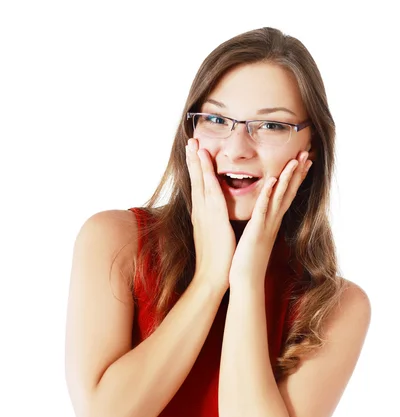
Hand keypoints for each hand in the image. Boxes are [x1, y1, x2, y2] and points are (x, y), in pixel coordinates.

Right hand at [185, 138, 235, 292]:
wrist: (211, 277)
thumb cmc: (216, 259)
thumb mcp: (213, 236)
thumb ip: (214, 224)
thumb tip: (216, 218)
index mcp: (201, 215)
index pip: (198, 187)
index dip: (196, 169)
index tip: (194, 153)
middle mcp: (200, 211)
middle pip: (195, 180)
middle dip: (192, 159)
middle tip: (190, 140)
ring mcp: (205, 213)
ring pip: (201, 181)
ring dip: (197, 161)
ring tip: (194, 143)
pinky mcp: (213, 217)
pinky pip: (212, 190)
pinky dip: (209, 173)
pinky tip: (207, 160)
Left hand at [229, 151, 312, 285]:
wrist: (246, 281)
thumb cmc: (248, 261)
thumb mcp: (256, 237)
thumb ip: (261, 225)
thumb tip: (262, 217)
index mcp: (272, 222)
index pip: (286, 195)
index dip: (295, 178)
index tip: (303, 161)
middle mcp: (273, 221)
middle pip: (289, 192)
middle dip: (298, 172)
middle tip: (307, 153)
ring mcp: (267, 226)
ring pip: (280, 197)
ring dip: (288, 178)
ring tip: (296, 160)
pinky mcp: (257, 231)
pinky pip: (263, 209)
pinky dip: (268, 194)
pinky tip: (272, 179)